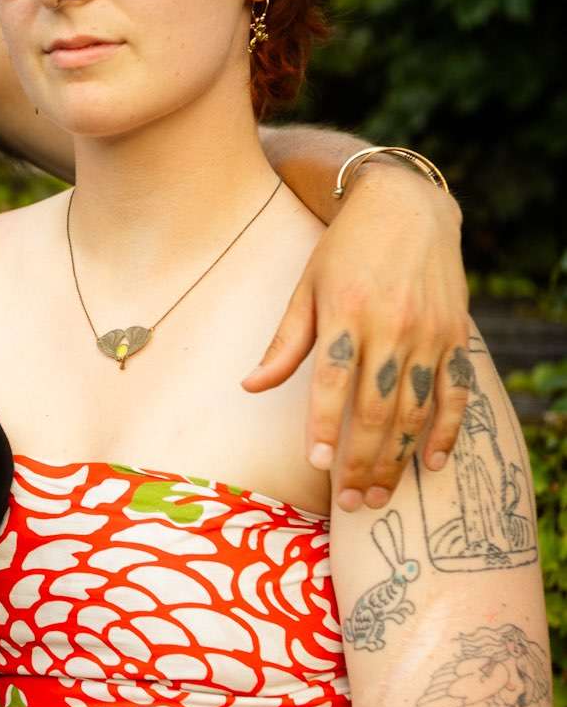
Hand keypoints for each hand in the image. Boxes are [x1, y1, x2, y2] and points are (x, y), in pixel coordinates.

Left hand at [243, 166, 469, 507]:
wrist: (406, 204)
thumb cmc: (344, 249)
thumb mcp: (306, 287)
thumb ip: (285, 342)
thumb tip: (250, 386)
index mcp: (345, 311)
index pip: (332, 379)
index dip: (324, 424)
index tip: (319, 464)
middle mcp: (390, 325)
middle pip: (375, 406)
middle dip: (362, 460)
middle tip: (351, 501)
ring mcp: (427, 332)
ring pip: (414, 409)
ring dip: (396, 458)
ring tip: (379, 495)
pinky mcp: (454, 336)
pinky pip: (455, 392)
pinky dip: (446, 431)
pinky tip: (432, 463)